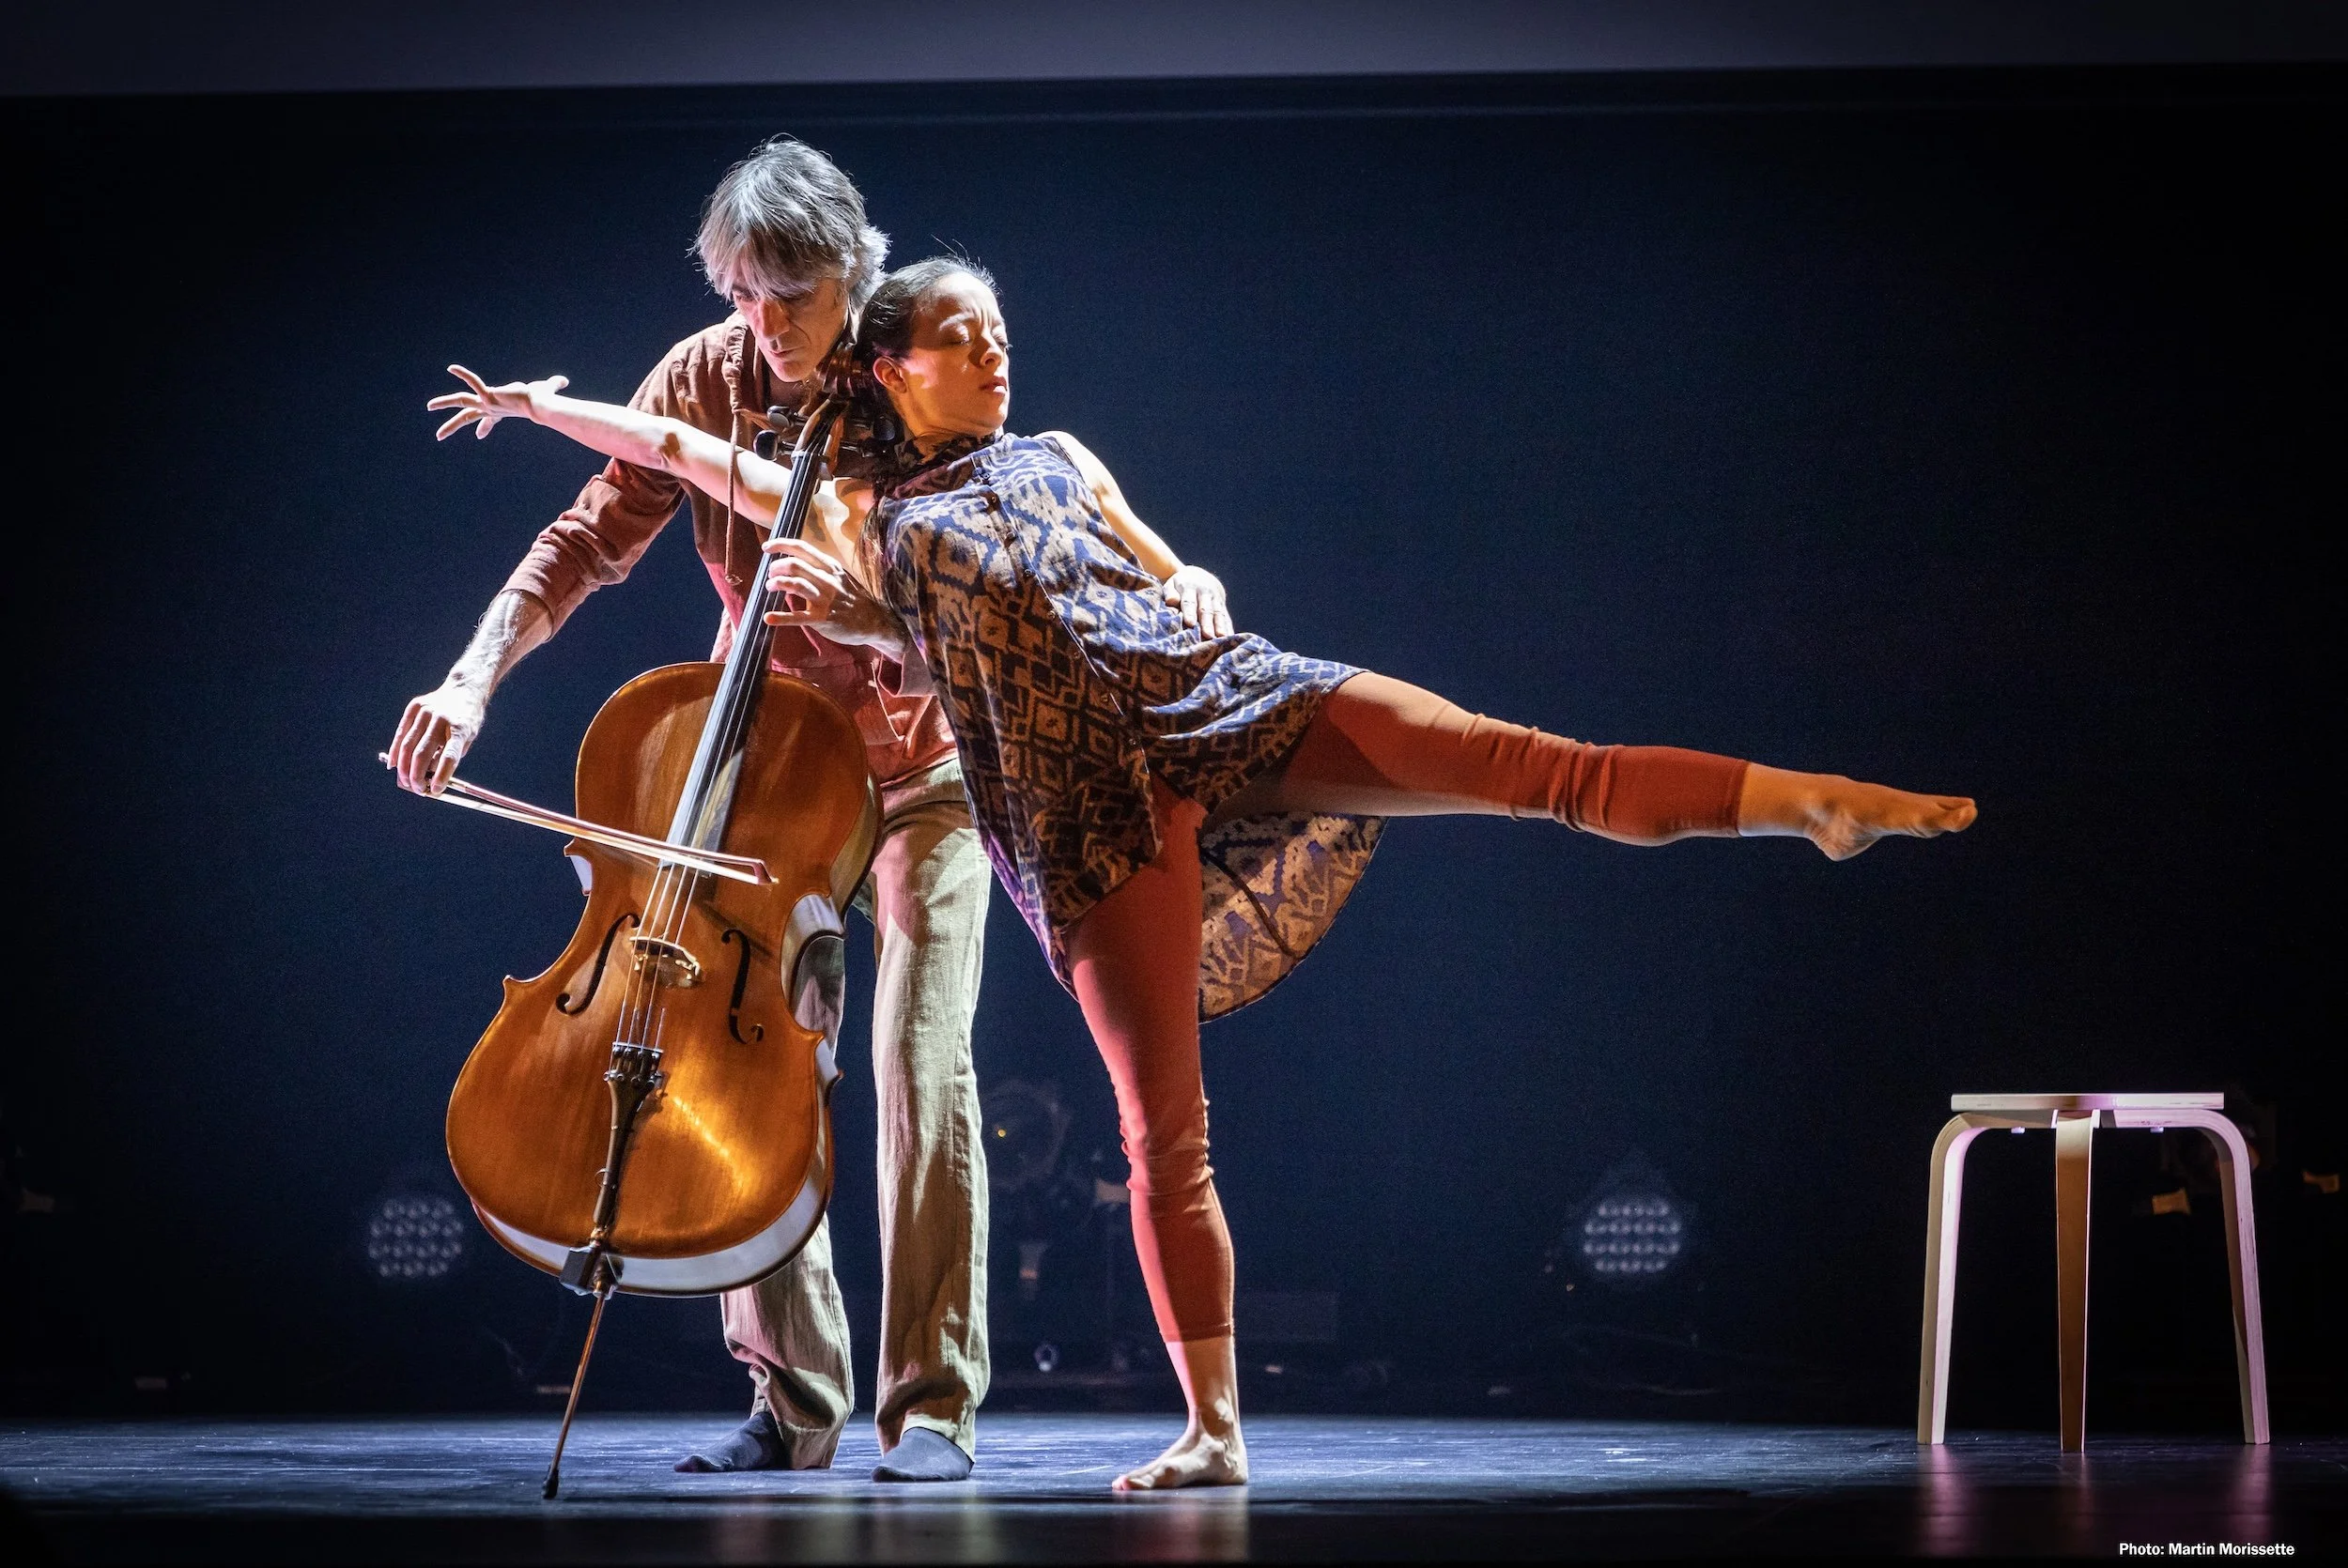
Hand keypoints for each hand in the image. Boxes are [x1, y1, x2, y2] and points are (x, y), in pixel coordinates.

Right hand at [387, 681, 487, 793]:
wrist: (464, 689)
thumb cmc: (467, 720)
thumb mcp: (468, 738)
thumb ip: (450, 756)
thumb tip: (428, 777)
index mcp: (461, 728)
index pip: (449, 757)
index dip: (441, 776)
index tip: (435, 790)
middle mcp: (442, 719)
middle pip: (423, 753)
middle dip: (416, 775)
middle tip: (417, 789)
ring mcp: (426, 711)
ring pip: (407, 744)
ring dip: (404, 767)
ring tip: (405, 781)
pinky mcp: (414, 707)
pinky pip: (401, 733)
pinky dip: (396, 751)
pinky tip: (394, 765)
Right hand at [427, 365, 567, 441]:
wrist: (542, 406)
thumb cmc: (544, 401)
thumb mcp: (546, 389)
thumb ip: (553, 384)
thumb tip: (563, 381)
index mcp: (501, 411)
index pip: (489, 420)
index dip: (485, 427)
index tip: (480, 435)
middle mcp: (491, 409)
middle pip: (467, 417)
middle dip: (452, 426)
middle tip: (439, 435)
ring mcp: (487, 403)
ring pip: (461, 403)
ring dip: (445, 403)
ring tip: (429, 406)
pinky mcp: (488, 396)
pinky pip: (473, 382)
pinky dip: (463, 373)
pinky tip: (452, 367)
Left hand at [762, 538, 907, 652]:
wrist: (873, 621)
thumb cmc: (853, 598)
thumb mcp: (840, 576)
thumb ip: (820, 570)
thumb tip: (795, 564)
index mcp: (830, 567)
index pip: (802, 548)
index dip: (781, 545)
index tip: (767, 547)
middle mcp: (827, 580)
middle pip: (794, 565)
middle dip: (776, 568)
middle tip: (771, 575)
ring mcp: (824, 599)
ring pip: (794, 584)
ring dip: (777, 583)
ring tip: (769, 587)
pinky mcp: (822, 619)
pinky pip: (798, 617)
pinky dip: (781, 617)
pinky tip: (768, 618)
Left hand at [1163, 564, 1232, 637]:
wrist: (1199, 576)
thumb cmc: (1180, 586)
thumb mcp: (1171, 585)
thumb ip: (1170, 593)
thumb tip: (1171, 601)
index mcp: (1189, 587)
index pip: (1189, 601)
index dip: (1190, 612)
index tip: (1190, 623)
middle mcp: (1205, 592)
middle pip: (1206, 609)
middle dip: (1207, 623)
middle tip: (1208, 635)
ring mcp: (1216, 599)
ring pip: (1218, 613)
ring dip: (1220, 626)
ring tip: (1222, 638)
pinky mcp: (1223, 606)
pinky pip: (1226, 617)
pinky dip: (1228, 627)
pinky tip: (1230, 638)